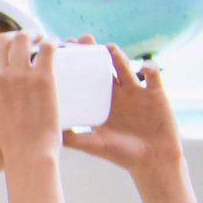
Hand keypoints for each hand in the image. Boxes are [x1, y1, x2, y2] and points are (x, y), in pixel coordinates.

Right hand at [0, 31, 61, 164]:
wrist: (27, 149)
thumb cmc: (4, 132)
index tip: (7, 46)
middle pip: (4, 38)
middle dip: (15, 35)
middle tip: (27, 40)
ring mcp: (20, 75)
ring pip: (24, 38)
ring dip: (33, 34)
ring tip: (40, 40)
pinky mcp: (43, 78)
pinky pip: (47, 48)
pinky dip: (51, 42)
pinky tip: (52, 45)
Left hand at [66, 42, 183, 181]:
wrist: (153, 162)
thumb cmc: (122, 155)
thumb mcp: (95, 145)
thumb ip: (74, 139)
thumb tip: (47, 131)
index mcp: (99, 101)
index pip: (85, 77)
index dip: (76, 63)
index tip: (63, 51)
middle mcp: (116, 92)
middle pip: (103, 65)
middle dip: (93, 50)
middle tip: (82, 40)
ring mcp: (136, 91)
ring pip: (125, 66)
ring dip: (117, 55)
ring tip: (108, 48)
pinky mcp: (156, 93)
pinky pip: (154, 75)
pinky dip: (149, 68)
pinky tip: (143, 68)